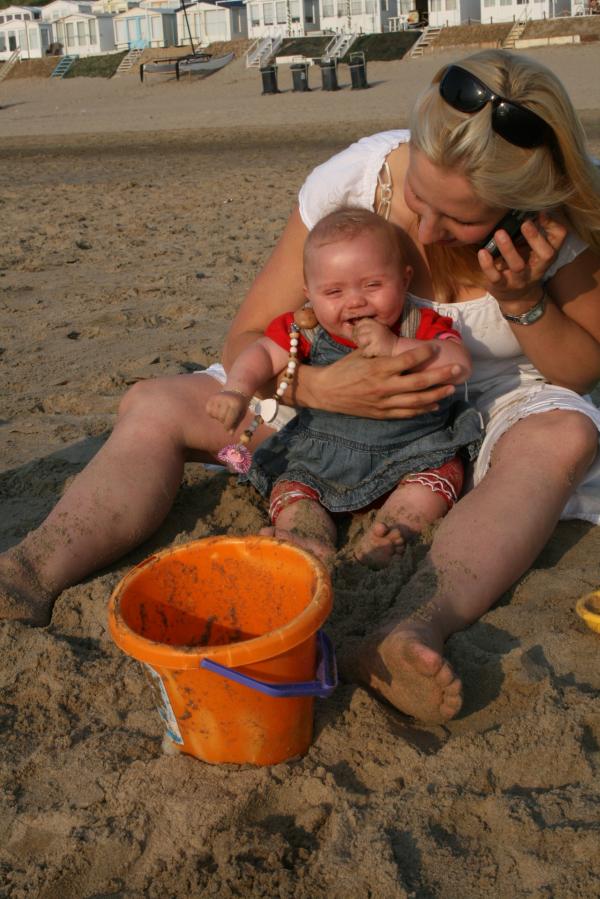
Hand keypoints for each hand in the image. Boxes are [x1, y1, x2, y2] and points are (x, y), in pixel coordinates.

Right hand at [206, 390, 248, 432]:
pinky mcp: (212, 398)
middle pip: (221, 417)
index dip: (228, 426)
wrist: (236, 390)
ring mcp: (218, 397)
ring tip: (223, 412)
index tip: (227, 428)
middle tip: (227, 418)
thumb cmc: (240, 405)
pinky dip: (212, 413)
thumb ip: (235, 424)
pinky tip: (218, 410)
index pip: (229, 419)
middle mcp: (226, 399)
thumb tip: (230, 434)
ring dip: (218, 417)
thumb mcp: (241, 414)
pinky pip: (209, 411)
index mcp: (236, 404)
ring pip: (214, 415)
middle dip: (224, 421)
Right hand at [299, 343, 464, 419]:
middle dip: (441, 376)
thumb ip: (379, 348)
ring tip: (451, 388)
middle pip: (420, 382)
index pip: (408, 360)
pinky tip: (434, 405)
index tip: (436, 349)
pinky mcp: (382, 413)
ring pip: (417, 401)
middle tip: (457, 370)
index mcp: (379, 368)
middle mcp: (384, 386)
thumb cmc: (342, 368)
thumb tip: (395, 337)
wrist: (325, 392)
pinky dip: (422, 410)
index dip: (425, 354)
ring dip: (437, 394)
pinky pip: (407, 413)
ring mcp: (384, 402)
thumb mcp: (360, 352)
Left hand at [352, 319, 395, 356]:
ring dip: (364, 347)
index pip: (357, 326)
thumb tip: (345, 326)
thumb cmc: (383, 341)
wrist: (397, 350)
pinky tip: (375, 352)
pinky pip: (364, 352)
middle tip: (371, 343)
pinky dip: (368, 354)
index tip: (368, 337)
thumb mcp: (373, 330)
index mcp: (373, 321)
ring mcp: (376, 336)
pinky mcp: (376, 346)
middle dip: (361, 340)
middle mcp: (374, 327)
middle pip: (357, 334)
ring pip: (360, 342)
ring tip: (373, 347)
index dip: (360, 333)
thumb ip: (360, 328)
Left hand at [477, 212, 565, 306]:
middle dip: (536, 237)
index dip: (553, 225)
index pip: (559, 238)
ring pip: (518, 265)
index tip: (541, 213)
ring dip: (509, 249)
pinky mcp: (501, 286)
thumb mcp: (531, 250)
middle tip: (525, 222)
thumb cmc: (523, 265)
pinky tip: (482, 252)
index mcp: (546, 256)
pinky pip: (495, 277)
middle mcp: (537, 268)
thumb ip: (530, 233)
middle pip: (546, 254)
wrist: (517, 299)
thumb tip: (521, 207)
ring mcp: (519, 279)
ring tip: (500, 232)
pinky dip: (488, 264)